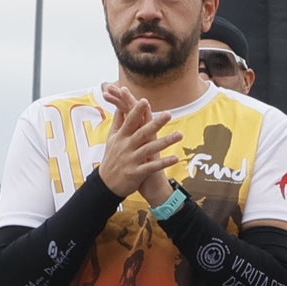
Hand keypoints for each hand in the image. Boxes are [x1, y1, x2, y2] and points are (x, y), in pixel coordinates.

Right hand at [95, 85, 175, 205]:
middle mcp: (126, 147)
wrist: (106, 185)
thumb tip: (120, 106)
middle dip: (155, 123)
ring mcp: (131, 160)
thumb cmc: (111, 159)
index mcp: (121, 137)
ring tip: (180, 135)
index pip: (130, 122)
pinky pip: (152, 167)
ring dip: (165, 142)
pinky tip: (176, 158)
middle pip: (142, 133)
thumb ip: (118, 122)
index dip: (137, 111)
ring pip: (149, 149)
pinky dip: (164, 163)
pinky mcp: (136, 173)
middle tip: (169, 114)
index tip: (145, 101)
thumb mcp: (111, 139)